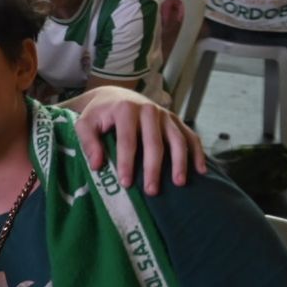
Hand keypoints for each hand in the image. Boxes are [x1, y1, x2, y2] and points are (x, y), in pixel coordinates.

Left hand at [74, 87, 205, 195]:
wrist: (116, 95)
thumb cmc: (100, 115)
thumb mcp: (85, 124)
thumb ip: (88, 142)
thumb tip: (97, 165)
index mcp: (125, 110)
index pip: (127, 140)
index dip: (127, 162)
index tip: (126, 183)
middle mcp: (149, 110)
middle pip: (154, 142)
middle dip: (154, 168)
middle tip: (152, 190)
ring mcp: (165, 115)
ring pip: (177, 139)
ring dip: (180, 162)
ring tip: (179, 183)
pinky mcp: (176, 120)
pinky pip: (191, 136)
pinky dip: (198, 152)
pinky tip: (200, 170)